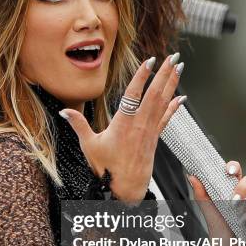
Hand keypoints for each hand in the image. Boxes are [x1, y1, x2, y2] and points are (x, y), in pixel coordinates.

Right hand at [60, 54, 184, 202]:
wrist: (126, 189)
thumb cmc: (107, 169)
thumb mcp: (89, 146)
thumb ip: (78, 125)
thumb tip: (64, 111)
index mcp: (123, 124)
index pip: (134, 94)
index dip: (142, 76)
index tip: (151, 61)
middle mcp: (140, 125)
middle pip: (155, 94)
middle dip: (164, 74)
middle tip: (173, 56)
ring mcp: (150, 131)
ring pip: (163, 102)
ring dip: (172, 83)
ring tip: (179, 66)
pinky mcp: (155, 138)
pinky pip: (166, 119)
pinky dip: (174, 107)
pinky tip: (181, 97)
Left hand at [189, 160, 245, 245]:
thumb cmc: (221, 240)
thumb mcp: (209, 216)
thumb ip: (202, 196)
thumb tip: (192, 177)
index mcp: (232, 195)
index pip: (236, 174)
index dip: (234, 167)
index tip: (228, 170)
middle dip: (243, 187)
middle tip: (233, 200)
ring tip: (240, 219)